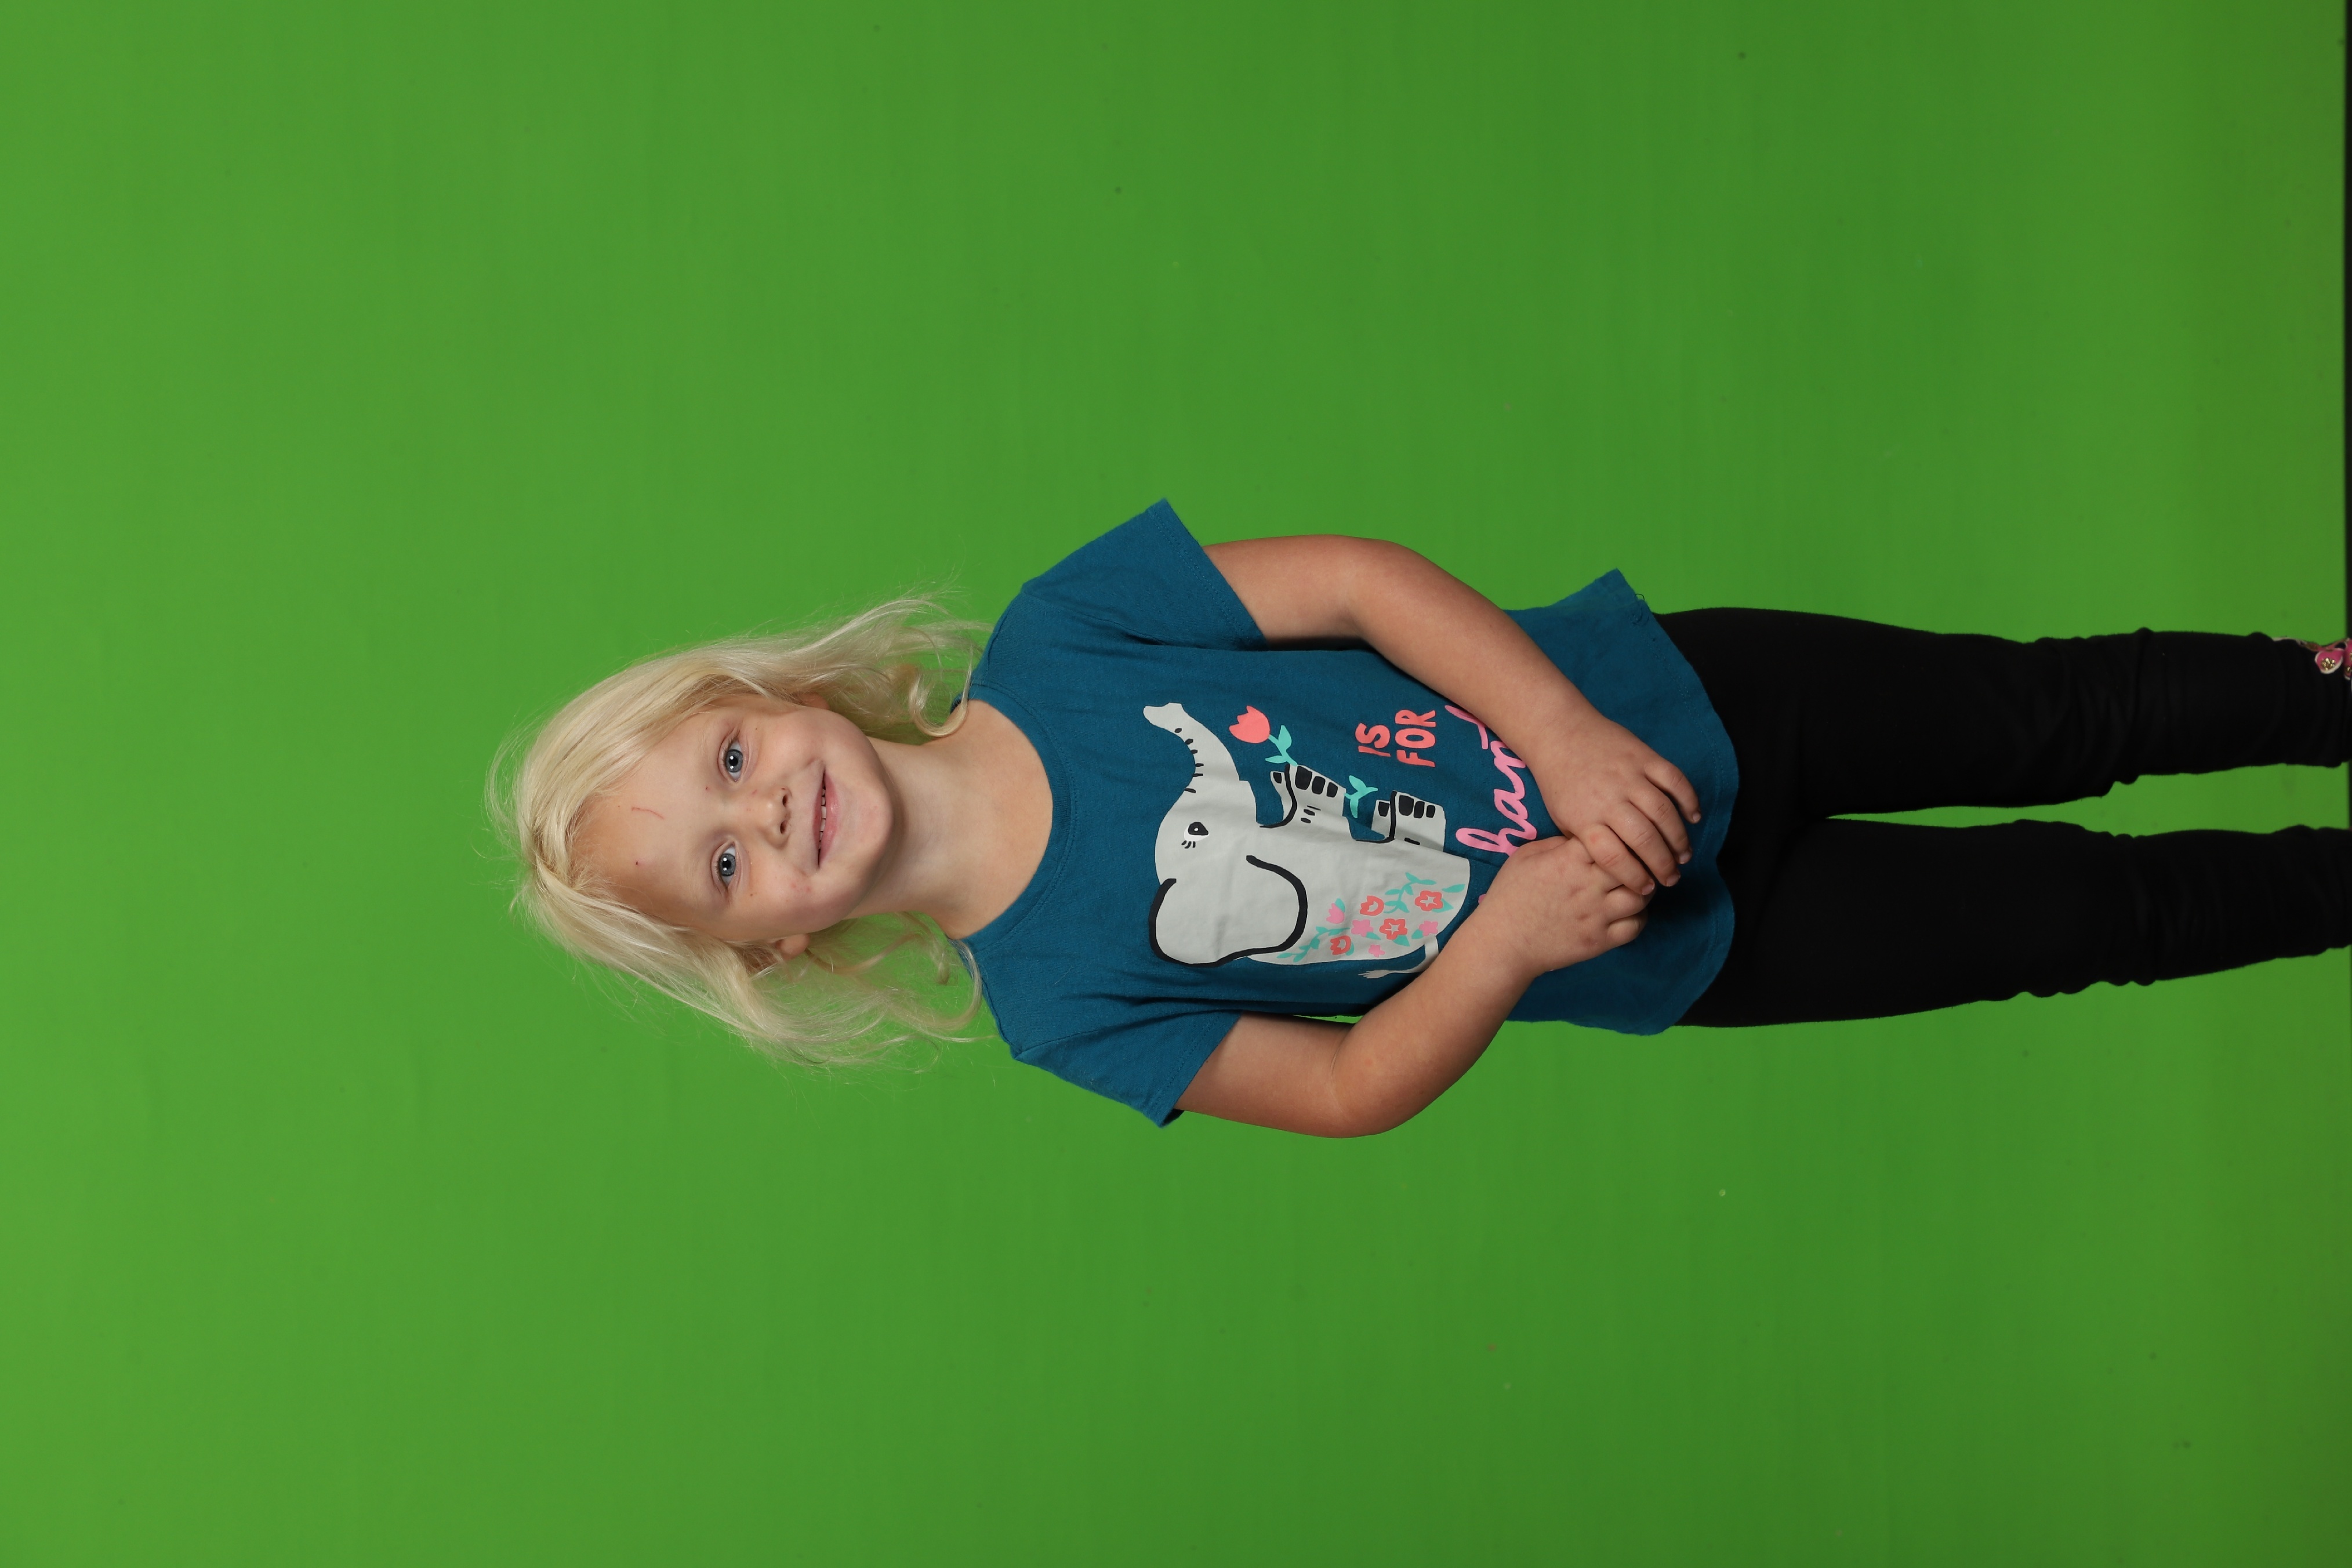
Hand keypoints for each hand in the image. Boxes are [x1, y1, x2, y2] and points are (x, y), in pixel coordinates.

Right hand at [1467, 834, 1651, 978]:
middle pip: (1633, 865)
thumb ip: (1557, 843)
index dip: (1616, 835)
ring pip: (1641, 896)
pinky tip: (1630, 911)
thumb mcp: (1525, 856)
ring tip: (1636, 886)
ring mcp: (1596, 915)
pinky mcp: (1600, 941)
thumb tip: (1585, 838)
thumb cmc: (1509, 896)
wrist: (1502, 942)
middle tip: (1635, 861)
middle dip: (1638, 860)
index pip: (1610, 836)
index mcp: (1568, 860)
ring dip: (1642, 889)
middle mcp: (1587, 886)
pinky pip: (1635, 926)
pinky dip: (1639, 917)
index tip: (1614, 838)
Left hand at [1529, 714, 1699, 894]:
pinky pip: (1674, 780)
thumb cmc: (1561, 782)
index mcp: (1584, 818)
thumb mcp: (1562, 818)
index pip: (1614, 857)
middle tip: (1671, 879)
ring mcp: (1628, 775)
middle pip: (1644, 838)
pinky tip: (1693, 817)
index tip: (1646, 889)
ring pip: (1663, 812)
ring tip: (1683, 856)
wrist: (1560, 733)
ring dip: (1679, 838)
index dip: (1635, 877)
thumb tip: (1617, 870)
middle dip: (1663, 864)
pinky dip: (1689, 799)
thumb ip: (1587, 842)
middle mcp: (1608, 798)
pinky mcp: (1644, 756)